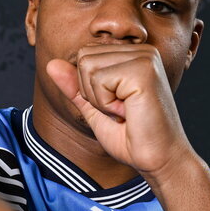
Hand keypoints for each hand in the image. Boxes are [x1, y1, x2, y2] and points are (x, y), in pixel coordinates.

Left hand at [46, 43, 197, 177]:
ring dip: (100, 99)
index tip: (117, 107)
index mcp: (134, 55)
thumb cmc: (133, 138)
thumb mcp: (95, 108)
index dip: (91, 89)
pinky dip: (107, 104)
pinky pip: (99, 80)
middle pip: (84, 58)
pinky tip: (129, 112)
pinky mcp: (143, 70)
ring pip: (88, 67)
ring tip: (126, 111)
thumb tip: (51, 64)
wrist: (158, 160)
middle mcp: (142, 50)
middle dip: (93, 93)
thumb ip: (75, 86)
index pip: (85, 56)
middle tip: (121, 111)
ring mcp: (144, 58)